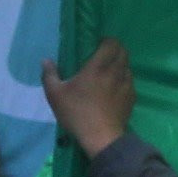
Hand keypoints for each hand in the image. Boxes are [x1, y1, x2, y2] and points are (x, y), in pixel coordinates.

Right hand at [46, 40, 135, 154]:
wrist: (101, 136)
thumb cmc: (76, 113)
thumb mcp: (55, 95)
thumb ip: (49, 75)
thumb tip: (45, 60)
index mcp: (97, 67)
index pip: (110, 44)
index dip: (107, 40)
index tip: (98, 44)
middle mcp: (115, 72)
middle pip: (123, 51)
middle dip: (115, 49)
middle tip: (104, 55)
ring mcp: (126, 84)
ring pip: (127, 66)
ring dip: (120, 64)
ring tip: (109, 72)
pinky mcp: (132, 97)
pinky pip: (130, 81)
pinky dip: (123, 79)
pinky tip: (114, 88)